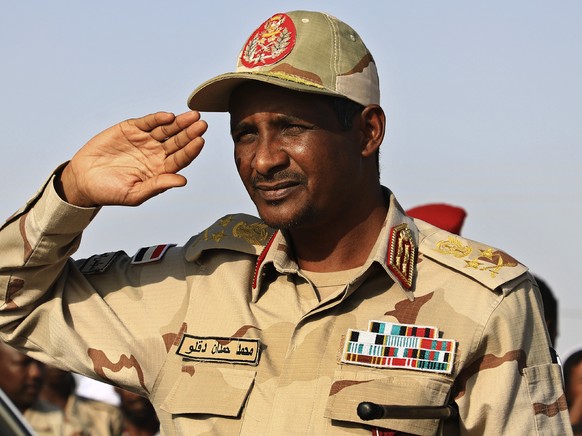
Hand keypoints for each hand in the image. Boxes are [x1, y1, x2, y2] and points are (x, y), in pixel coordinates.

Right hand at [56, 111, 206, 206]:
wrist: (83, 180)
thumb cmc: (110, 192)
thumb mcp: (135, 193)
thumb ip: (158, 185)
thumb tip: (182, 181)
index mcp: (161, 170)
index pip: (181, 159)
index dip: (191, 150)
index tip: (200, 141)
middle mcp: (157, 154)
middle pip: (178, 142)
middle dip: (190, 133)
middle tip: (202, 124)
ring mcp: (145, 140)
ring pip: (167, 129)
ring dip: (180, 122)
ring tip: (192, 116)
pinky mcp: (131, 129)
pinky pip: (148, 122)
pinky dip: (158, 118)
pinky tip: (168, 116)